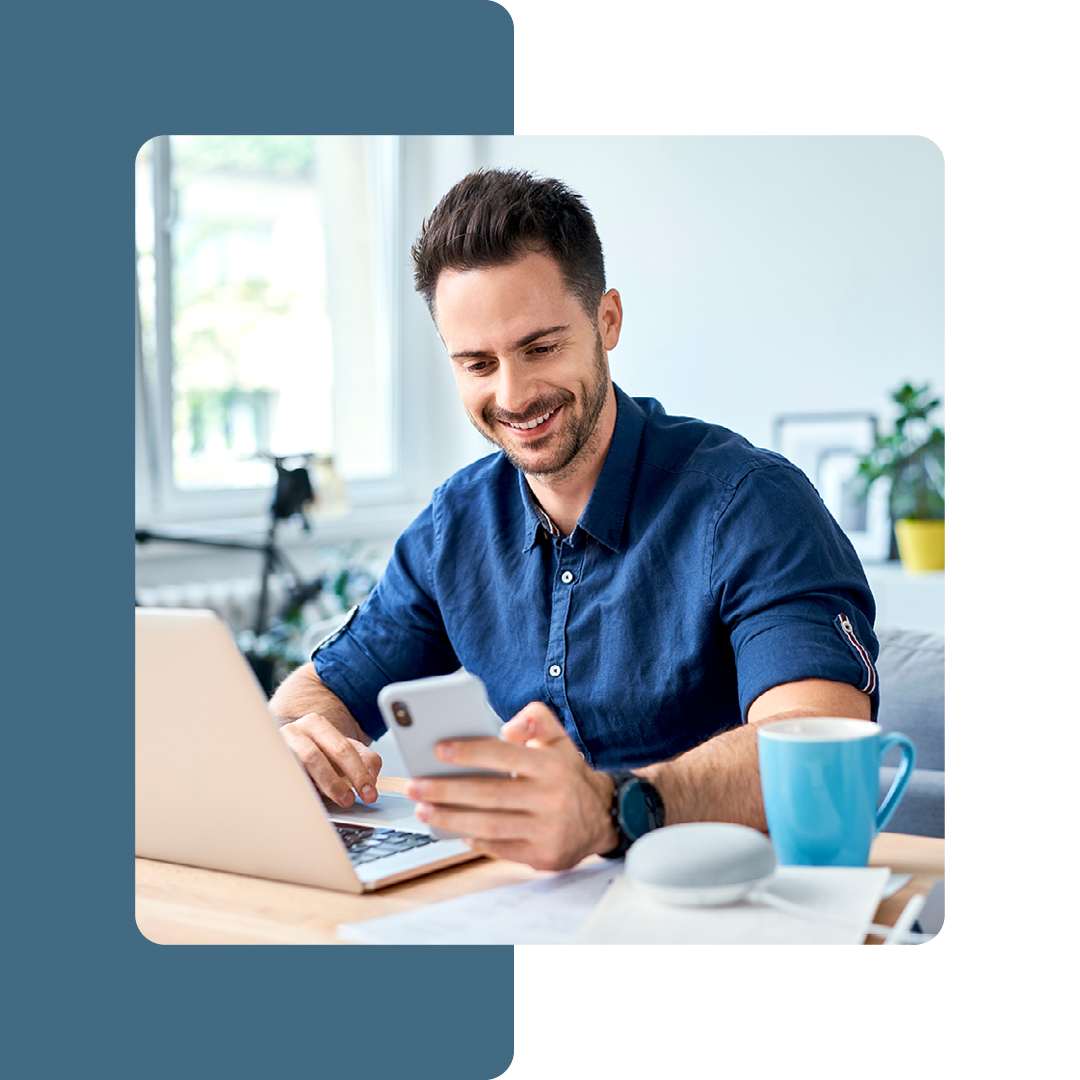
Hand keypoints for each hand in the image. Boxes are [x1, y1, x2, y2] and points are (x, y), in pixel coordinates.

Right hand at [279, 712, 381, 807]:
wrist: (288, 745)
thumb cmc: (318, 749)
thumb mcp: (344, 748)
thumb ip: (364, 759)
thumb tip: (371, 777)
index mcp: (316, 724)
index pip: (342, 748)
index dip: (358, 772)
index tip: (369, 792)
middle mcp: (294, 732)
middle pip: (314, 757)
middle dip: (335, 783)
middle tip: (349, 800)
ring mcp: (278, 749)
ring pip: (295, 769)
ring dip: (315, 788)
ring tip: (331, 802)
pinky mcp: (270, 766)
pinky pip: (285, 781)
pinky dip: (300, 791)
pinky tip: (311, 800)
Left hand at [404, 702, 616, 870]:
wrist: (604, 817)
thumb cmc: (567, 773)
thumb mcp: (559, 738)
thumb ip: (536, 719)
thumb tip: (507, 726)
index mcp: (551, 764)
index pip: (503, 754)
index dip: (469, 752)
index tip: (438, 750)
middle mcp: (550, 797)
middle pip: (489, 794)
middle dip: (446, 790)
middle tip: (415, 785)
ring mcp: (547, 829)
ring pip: (489, 825)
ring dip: (451, 818)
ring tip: (423, 809)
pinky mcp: (543, 855)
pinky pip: (499, 848)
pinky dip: (473, 839)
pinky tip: (452, 830)